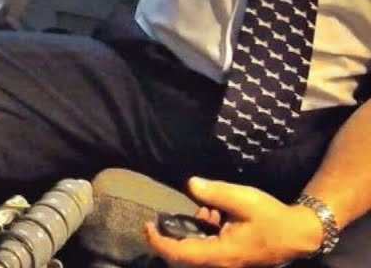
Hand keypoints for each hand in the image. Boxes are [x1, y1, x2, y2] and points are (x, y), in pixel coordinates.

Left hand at [144, 177, 323, 267]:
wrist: (298, 235)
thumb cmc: (272, 218)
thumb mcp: (244, 199)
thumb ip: (215, 192)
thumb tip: (191, 184)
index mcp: (221, 253)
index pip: (180, 253)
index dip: (159, 242)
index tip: (146, 226)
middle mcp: (220, 263)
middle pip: (183, 255)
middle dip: (171, 234)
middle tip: (161, 217)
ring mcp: (225, 262)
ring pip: (195, 251)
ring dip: (191, 231)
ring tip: (206, 210)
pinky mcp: (229, 257)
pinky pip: (207, 248)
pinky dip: (203, 232)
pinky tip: (214, 214)